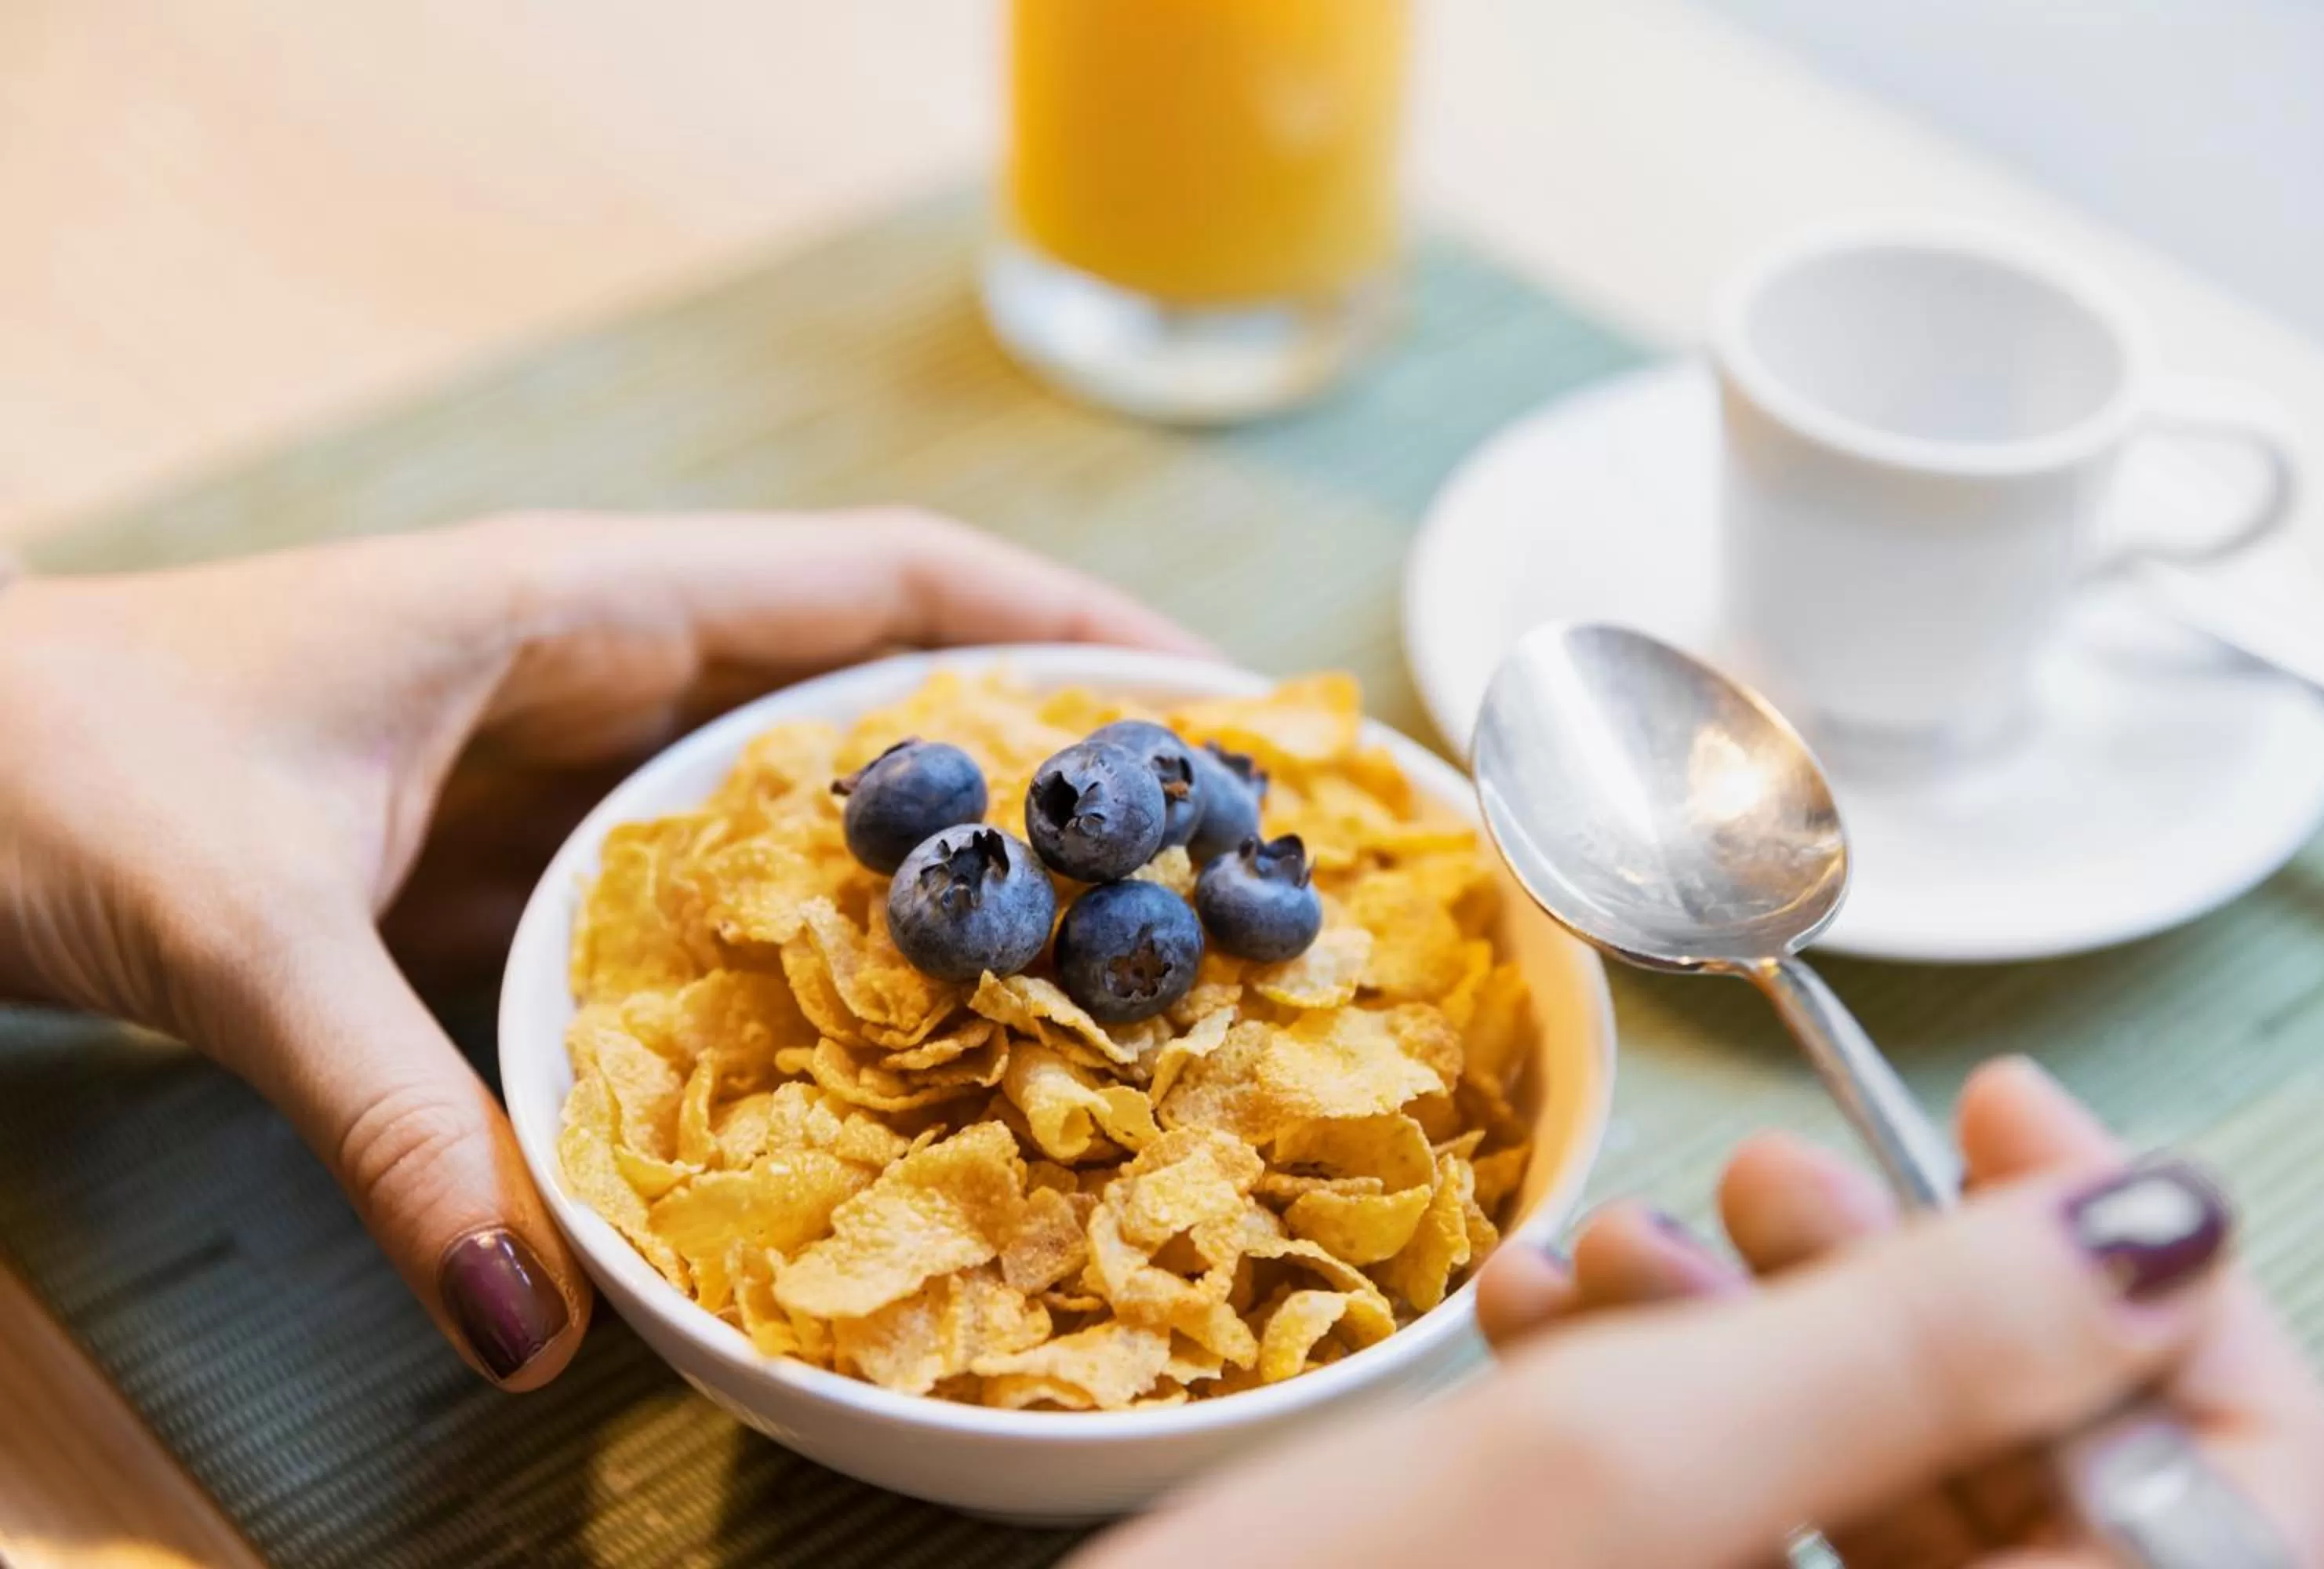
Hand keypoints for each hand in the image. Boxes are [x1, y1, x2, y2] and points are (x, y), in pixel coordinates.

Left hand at [0, 509, 1205, 1388]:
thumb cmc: (47, 768)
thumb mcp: (243, 932)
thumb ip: (400, 1121)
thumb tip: (539, 1328)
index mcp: (579, 604)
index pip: (882, 584)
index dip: (1064, 631)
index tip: (1215, 707)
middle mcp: (595, 666)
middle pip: (878, 690)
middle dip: (1040, 762)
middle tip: (1197, 867)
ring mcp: (555, 758)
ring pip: (800, 794)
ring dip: (933, 862)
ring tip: (1079, 962)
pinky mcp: (504, 846)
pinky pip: (700, 886)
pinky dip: (799, 941)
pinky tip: (868, 1028)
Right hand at [1088, 1059, 2323, 1567]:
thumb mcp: (1622, 1475)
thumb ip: (1924, 1354)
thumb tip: (2163, 1220)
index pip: (2246, 1523)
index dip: (2165, 1306)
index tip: (2010, 1111)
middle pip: (2050, 1492)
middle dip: (1911, 1292)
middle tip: (1779, 1168)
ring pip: (1875, 1504)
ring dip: (1762, 1335)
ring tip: (1617, 1240)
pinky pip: (1747, 1537)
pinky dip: (1670, 1408)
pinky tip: (1550, 1316)